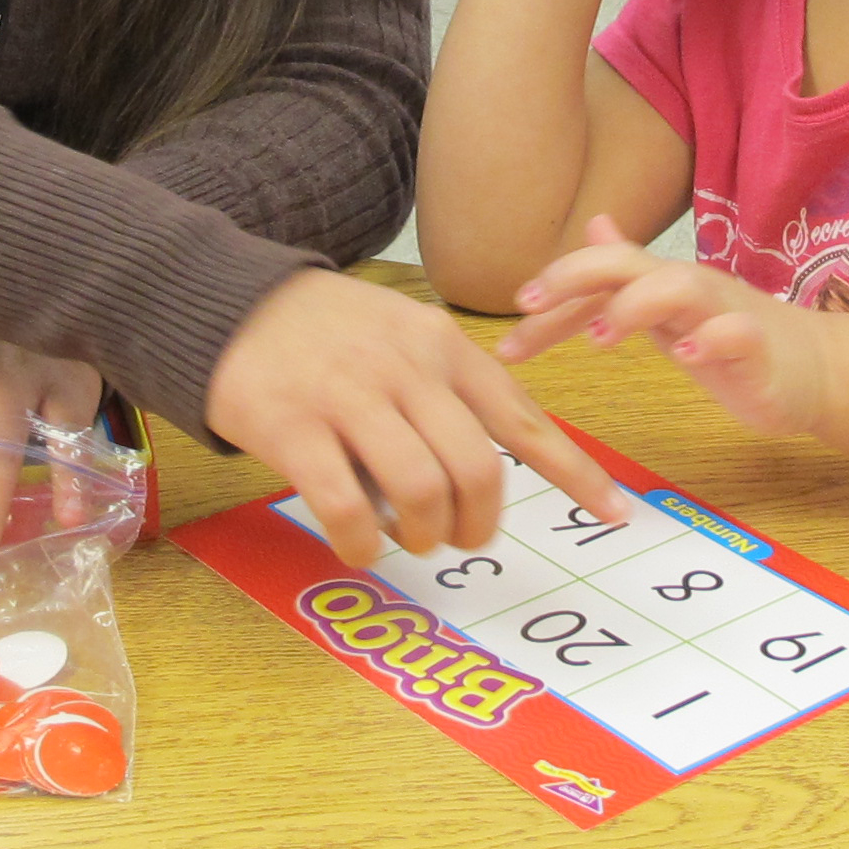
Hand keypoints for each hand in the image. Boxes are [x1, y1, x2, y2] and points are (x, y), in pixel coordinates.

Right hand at [206, 268, 631, 569]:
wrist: (233, 303)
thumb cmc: (330, 335)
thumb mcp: (407, 338)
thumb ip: (452, 392)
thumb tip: (490, 476)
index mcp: (444, 348)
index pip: (524, 419)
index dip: (574, 473)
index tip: (615, 513)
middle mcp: (406, 369)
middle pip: (476, 469)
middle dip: (477, 523)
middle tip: (458, 538)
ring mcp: (348, 396)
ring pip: (419, 489)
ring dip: (422, 534)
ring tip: (407, 538)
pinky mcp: (293, 426)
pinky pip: (345, 506)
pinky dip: (360, 543)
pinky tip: (357, 545)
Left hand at [500, 216, 828, 438]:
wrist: (817, 370)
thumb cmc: (734, 341)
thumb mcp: (671, 306)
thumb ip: (629, 275)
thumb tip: (593, 225)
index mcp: (662, 283)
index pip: (598, 270)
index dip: (554, 290)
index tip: (510, 321)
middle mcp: (690, 288)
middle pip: (628, 263)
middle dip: (574, 278)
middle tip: (528, 307)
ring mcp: (726, 313)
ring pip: (679, 287)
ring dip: (633, 307)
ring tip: (598, 338)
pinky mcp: (761, 349)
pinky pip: (738, 335)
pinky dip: (711, 341)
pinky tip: (687, 357)